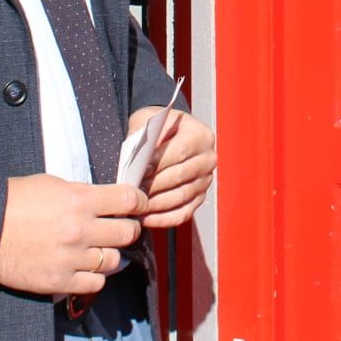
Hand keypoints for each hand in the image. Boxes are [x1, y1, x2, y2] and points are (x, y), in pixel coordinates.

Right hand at [0, 174, 146, 296]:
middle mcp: (80, 229)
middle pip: (128, 232)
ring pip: (114, 260)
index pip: (128, 199)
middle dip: (127, 228)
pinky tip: (83, 267)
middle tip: (119, 227)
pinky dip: (93, 276)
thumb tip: (108, 201)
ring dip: (109, 254)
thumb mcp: (52, 185)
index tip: (137, 204)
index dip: (138, 201)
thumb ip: (83, 193)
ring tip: (96, 249)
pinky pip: (95, 283)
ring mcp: (72, 258)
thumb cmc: (15, 201)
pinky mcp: (60, 281)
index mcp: (79, 200)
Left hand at [126, 107, 214, 228]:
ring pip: (181, 197)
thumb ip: (145, 138)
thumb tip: (138, 160)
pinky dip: (164, 219)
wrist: (169, 134)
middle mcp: (208, 158)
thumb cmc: (157, 128)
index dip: (158, 164)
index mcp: (200, 135)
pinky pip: (183, 213)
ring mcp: (206, 180)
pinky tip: (146, 218)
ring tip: (136, 205)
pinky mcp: (200, 197)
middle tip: (132, 191)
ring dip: (156, 204)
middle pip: (180, 176)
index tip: (138, 171)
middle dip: (154, 186)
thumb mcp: (150, 121)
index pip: (179, 152)